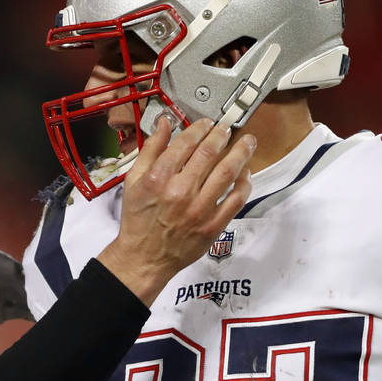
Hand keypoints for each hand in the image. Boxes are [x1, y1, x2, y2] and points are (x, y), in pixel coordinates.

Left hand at [0, 247, 33, 357]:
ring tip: (50, 303)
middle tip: (43, 290)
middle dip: (27, 279)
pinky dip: (32, 311)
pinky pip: (18, 309)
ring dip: (34, 295)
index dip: (4, 262)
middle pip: (9, 273)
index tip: (17, 272)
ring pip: (18, 290)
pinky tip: (44, 317)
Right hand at [97, 118, 254, 303]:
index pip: (186, 143)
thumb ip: (150, 149)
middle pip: (210, 153)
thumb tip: (164, 123)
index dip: (200, 128)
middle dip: (223, 135)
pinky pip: (235, 200)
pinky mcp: (213, 226)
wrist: (144, 257)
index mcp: (159, 178)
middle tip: (228, 128)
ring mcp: (199, 210)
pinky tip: (245, 173)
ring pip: (227, 173)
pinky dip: (244, 184)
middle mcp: (180, 191)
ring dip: (241, 153)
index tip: (207, 123)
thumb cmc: (138, 219)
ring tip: (248, 143)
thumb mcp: (133, 180)